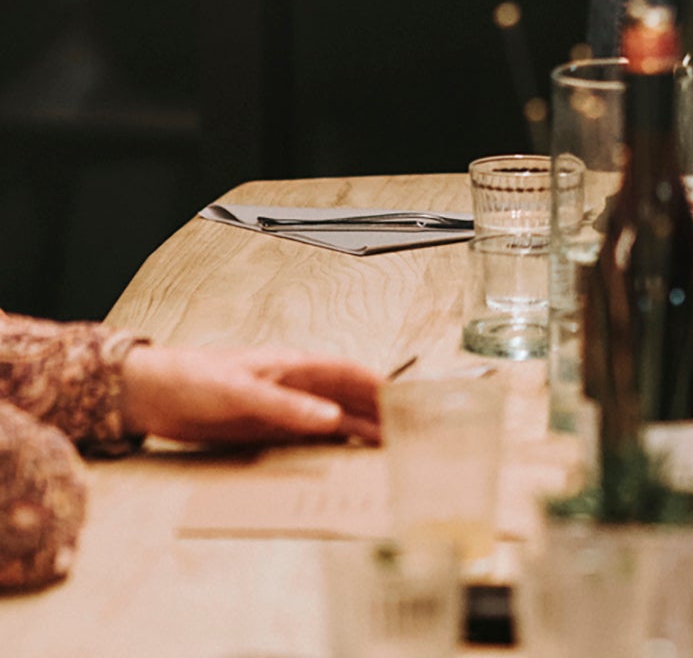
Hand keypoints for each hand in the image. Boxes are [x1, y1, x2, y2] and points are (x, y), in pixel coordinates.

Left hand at [120, 345, 381, 445]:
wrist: (152, 394)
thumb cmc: (193, 378)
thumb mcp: (240, 392)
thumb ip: (286, 406)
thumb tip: (331, 420)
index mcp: (293, 365)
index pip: (347, 372)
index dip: (378, 385)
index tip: (405, 402)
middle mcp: (294, 385)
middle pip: (346, 398)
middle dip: (377, 411)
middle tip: (405, 434)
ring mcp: (282, 407)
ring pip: (332, 419)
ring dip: (358, 432)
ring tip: (385, 452)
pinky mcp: (266, 429)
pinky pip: (308, 438)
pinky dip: (330, 448)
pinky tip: (343, 460)